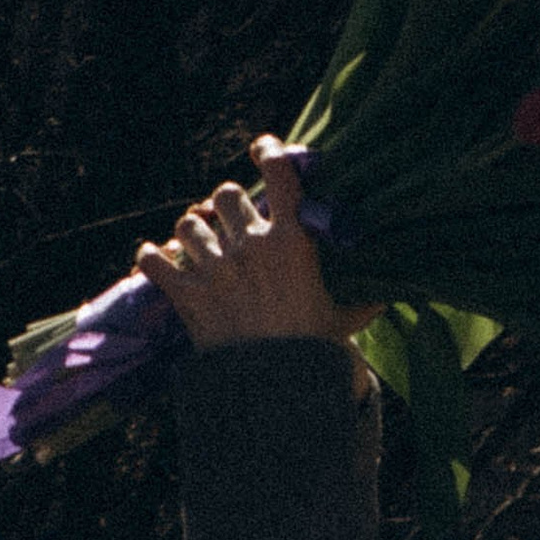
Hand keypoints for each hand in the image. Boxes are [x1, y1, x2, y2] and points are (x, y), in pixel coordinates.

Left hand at [137, 141, 380, 378]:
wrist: (277, 390)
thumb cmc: (315, 352)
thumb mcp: (346, 322)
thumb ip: (365, 302)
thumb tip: (389, 297)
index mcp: (290, 242)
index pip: (279, 174)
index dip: (269, 151)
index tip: (262, 149)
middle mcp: (249, 246)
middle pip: (226, 195)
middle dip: (226, 205)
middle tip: (230, 221)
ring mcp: (215, 270)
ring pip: (188, 223)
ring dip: (192, 231)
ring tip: (197, 243)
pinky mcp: (187, 296)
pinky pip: (154, 261)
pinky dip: (151, 258)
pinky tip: (155, 259)